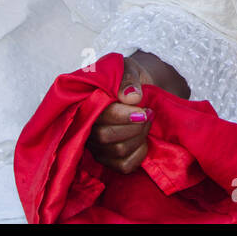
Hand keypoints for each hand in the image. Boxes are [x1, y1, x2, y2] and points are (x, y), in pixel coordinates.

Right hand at [86, 56, 156, 173]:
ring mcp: (96, 146)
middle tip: (149, 113)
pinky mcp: (108, 159)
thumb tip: (132, 98)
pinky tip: (143, 140)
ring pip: (118, 151)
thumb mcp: (129, 69)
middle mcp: (87, 127)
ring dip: (139, 136)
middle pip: (107, 137)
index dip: (124, 116)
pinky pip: (124, 165)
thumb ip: (129, 79)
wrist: (138, 91)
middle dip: (135, 126)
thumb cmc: (130, 80)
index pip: (101, 116)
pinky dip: (139, 154)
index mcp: (87, 103)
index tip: (144, 110)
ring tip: (147, 122)